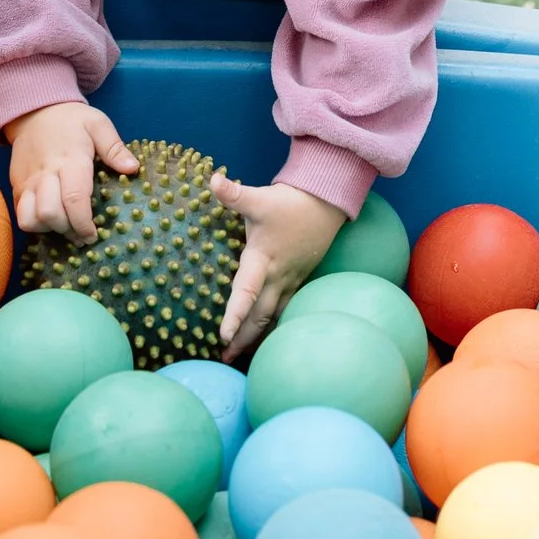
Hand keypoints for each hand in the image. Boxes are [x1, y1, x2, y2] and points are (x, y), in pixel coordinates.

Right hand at [3, 102, 135, 243]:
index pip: (74, 199)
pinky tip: (50, 220)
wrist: (35, 111)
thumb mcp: (97, 124)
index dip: (83, 223)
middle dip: (68, 230)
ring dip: (48, 228)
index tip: (93, 234)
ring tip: (66, 228)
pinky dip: (33, 223)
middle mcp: (46, 174)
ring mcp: (28, 181)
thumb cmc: (71, 120)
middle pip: (50, 214)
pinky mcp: (16, 186)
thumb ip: (114, 148)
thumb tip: (133, 168)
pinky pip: (19, 214)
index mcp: (70, 160)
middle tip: (83, 235)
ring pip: (30, 218)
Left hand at [213, 172, 347, 357]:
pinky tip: (266, 338)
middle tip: (225, 360)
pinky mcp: (298, 280)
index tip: (222, 336)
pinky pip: (284, 310)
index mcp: (262, 260)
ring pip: (273, 317)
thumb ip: (234, 193)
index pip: (246, 292)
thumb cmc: (289, 203)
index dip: (235, 315)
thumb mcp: (259, 198)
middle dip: (243, 339)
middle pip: (259, 316)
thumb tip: (214, 179)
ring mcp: (290, 280)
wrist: (325, 202)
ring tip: (242, 357)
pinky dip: (273, 326)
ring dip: (258, 338)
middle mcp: (276, 276)